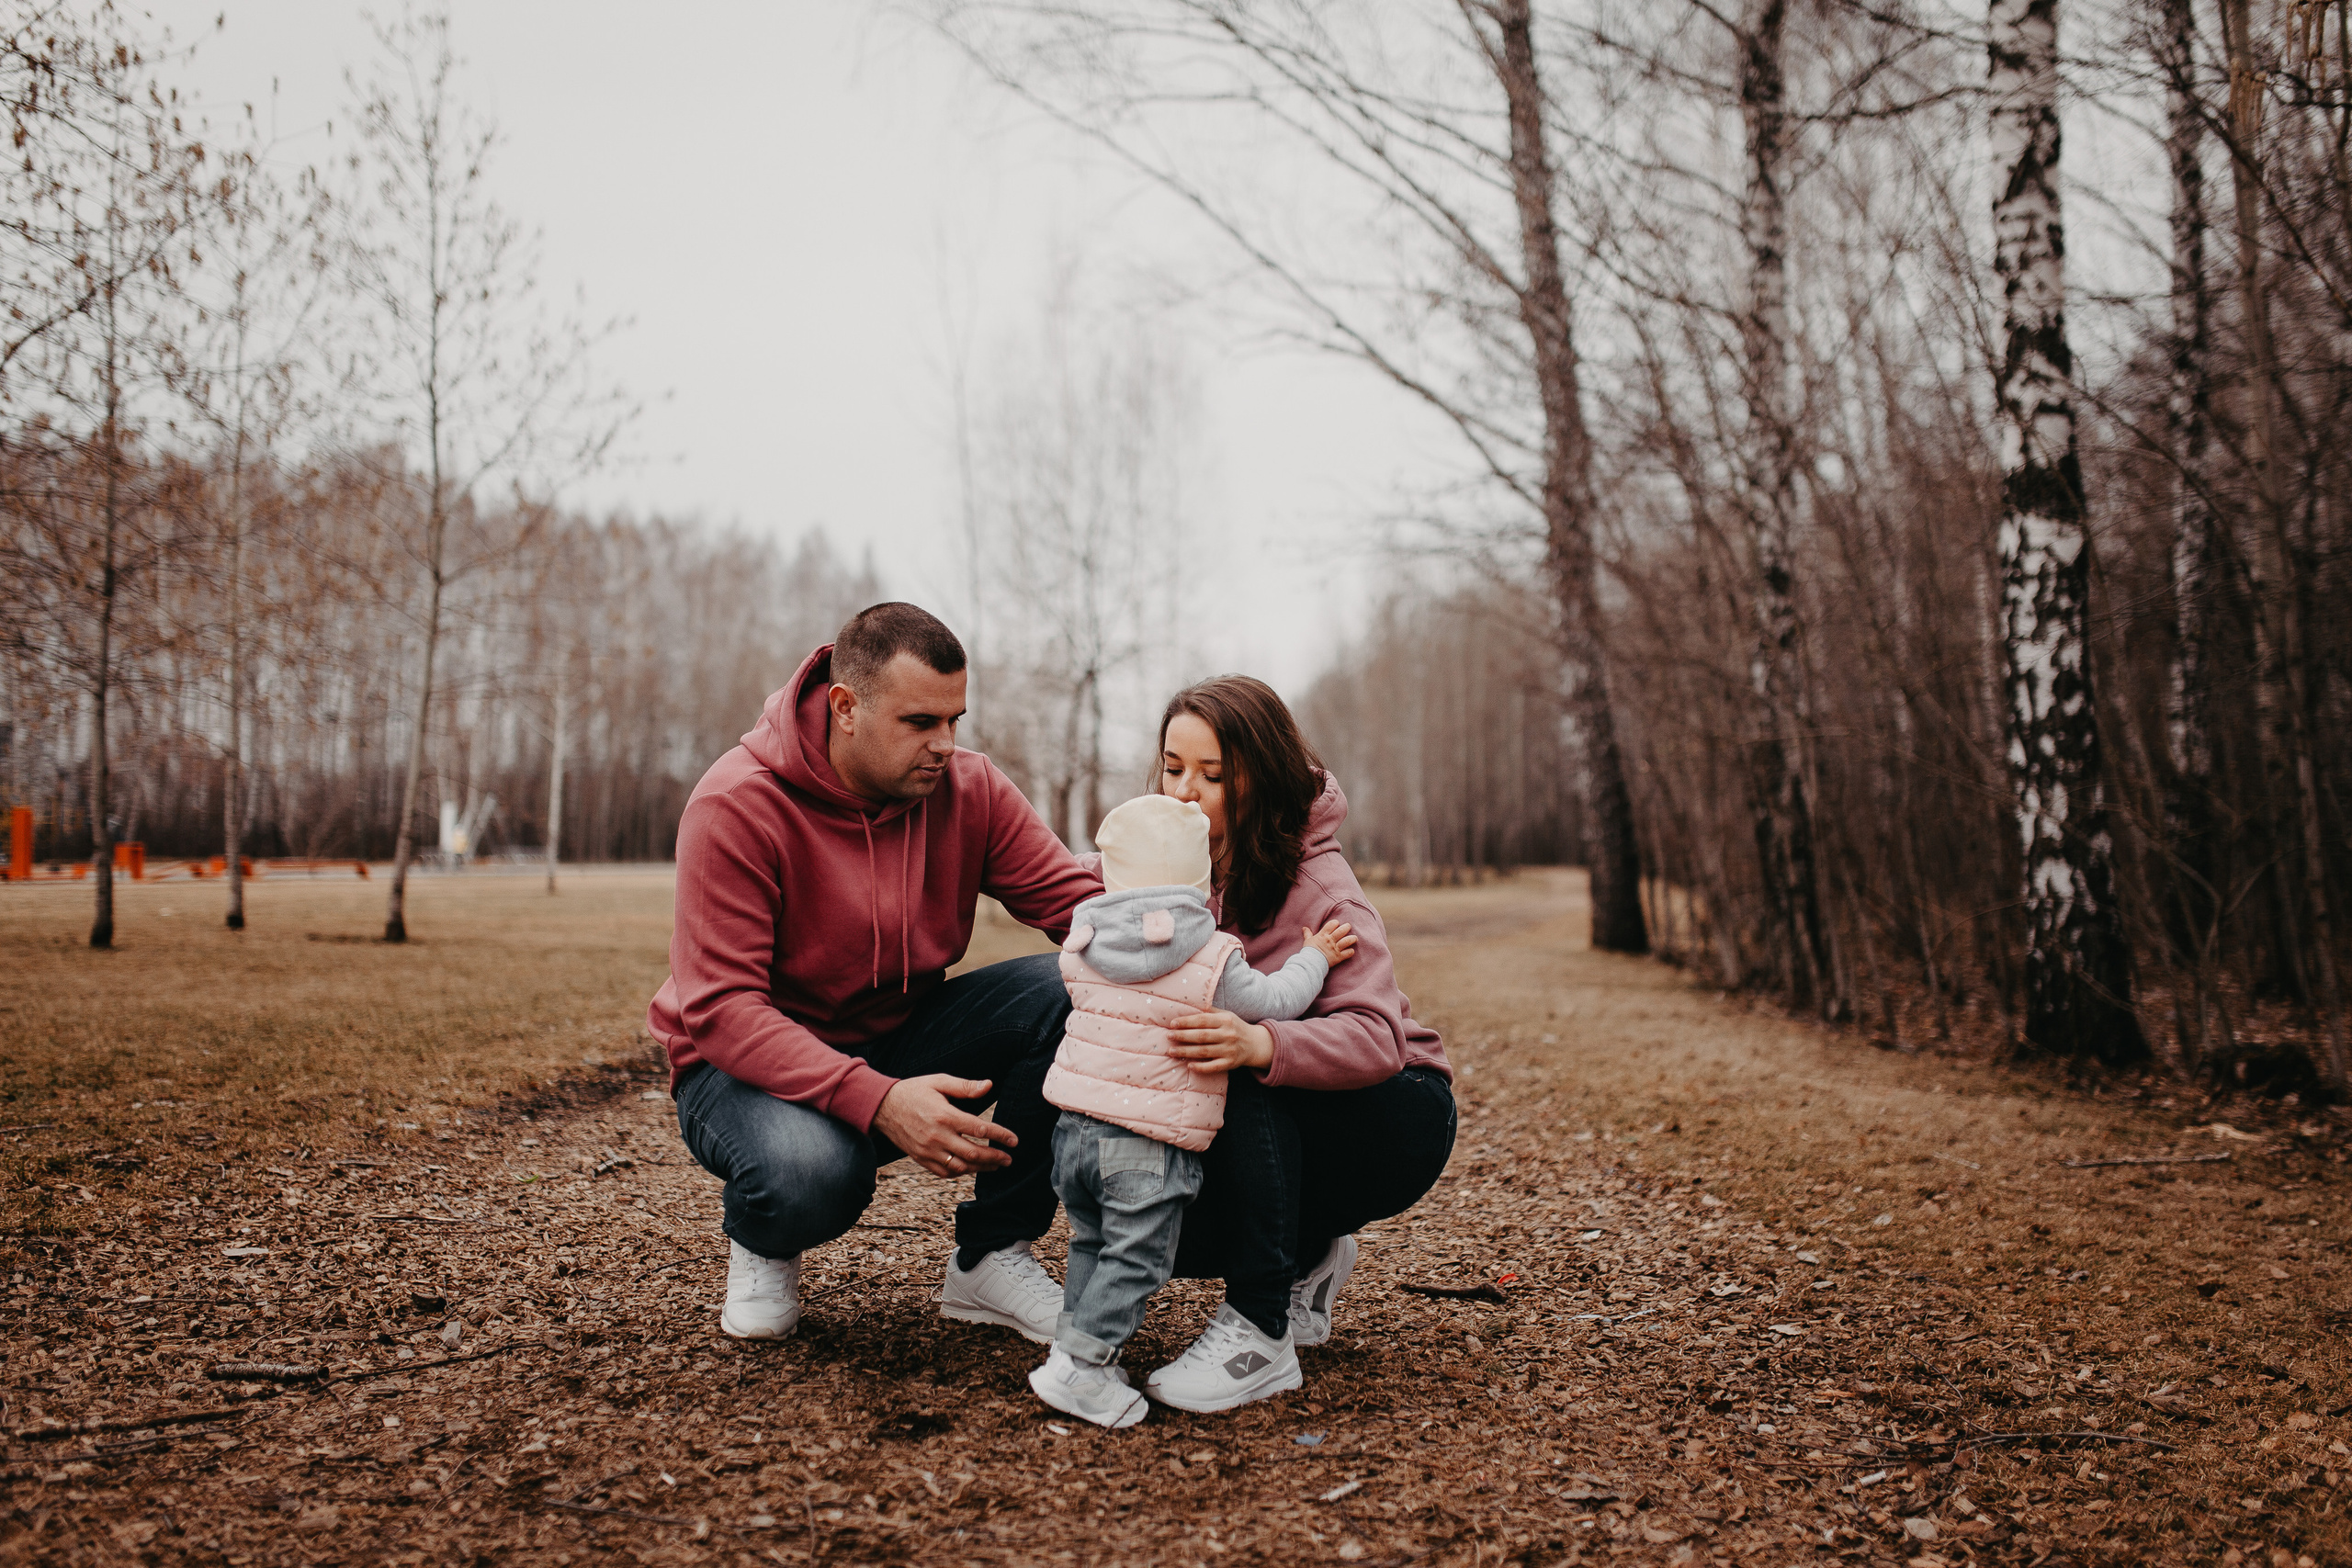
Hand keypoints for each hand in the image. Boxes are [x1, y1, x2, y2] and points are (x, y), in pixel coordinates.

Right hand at [871, 1075, 1015, 1178]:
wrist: (882, 1107)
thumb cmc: (914, 1091)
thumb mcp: (939, 1082)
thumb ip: (965, 1086)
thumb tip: (989, 1085)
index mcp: (945, 1115)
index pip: (980, 1129)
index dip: (1000, 1135)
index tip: (1014, 1140)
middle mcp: (937, 1136)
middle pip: (974, 1153)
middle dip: (995, 1157)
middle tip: (1009, 1159)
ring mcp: (928, 1151)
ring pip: (961, 1166)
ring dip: (981, 1168)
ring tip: (996, 1165)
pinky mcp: (921, 1159)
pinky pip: (945, 1172)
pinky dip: (961, 1172)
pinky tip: (972, 1168)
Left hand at [1167, 1010, 1274, 1074]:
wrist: (1255, 1044)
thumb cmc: (1235, 1027)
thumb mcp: (1226, 1015)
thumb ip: (1210, 1011)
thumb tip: (1188, 1005)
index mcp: (1225, 1020)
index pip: (1202, 1020)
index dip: (1187, 1022)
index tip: (1172, 1023)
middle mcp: (1227, 1035)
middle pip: (1201, 1036)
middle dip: (1183, 1036)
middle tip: (1168, 1036)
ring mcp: (1229, 1050)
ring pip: (1204, 1051)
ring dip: (1186, 1051)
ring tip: (1171, 1051)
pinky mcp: (1230, 1063)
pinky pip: (1213, 1066)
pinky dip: (1201, 1067)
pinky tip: (1189, 1065)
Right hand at [1304, 920, 1356, 966]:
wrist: (1310, 963)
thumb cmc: (1308, 951)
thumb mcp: (1307, 941)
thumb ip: (1307, 934)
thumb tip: (1304, 928)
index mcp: (1323, 935)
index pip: (1331, 924)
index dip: (1335, 923)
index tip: (1337, 923)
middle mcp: (1330, 940)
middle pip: (1341, 931)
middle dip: (1346, 927)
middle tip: (1348, 926)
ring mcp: (1335, 949)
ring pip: (1346, 941)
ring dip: (1352, 939)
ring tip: (1355, 938)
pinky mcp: (1338, 957)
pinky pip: (1347, 953)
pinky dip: (1351, 952)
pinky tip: (1352, 950)